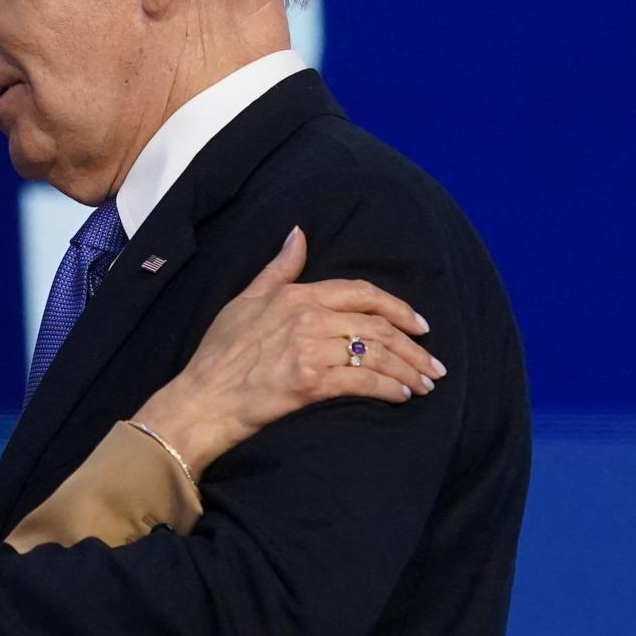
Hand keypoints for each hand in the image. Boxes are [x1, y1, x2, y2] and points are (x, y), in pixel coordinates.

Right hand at [131, 227, 444, 472]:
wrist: (201, 401)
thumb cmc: (218, 355)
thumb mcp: (245, 301)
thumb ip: (278, 270)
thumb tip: (298, 234)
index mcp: (295, 295)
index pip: (361, 293)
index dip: (398, 308)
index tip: (420, 325)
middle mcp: (306, 317)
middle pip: (377, 326)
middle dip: (413, 347)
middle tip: (434, 365)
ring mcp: (309, 350)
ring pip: (376, 354)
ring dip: (407, 370)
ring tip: (425, 384)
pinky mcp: (310, 383)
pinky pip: (363, 381)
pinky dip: (389, 389)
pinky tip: (402, 396)